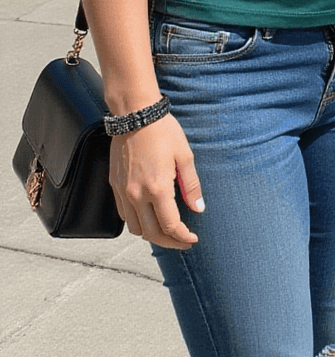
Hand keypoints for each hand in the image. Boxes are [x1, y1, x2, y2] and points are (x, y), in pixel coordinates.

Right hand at [109, 114, 203, 247]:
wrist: (135, 115)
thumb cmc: (163, 132)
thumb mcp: (185, 157)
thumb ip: (191, 186)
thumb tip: (198, 208)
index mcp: (158, 188)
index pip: (170, 226)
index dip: (183, 237)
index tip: (192, 239)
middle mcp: (137, 194)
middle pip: (151, 234)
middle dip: (169, 242)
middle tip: (182, 242)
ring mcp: (123, 191)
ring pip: (135, 228)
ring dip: (151, 234)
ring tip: (166, 230)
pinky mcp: (114, 185)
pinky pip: (124, 214)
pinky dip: (137, 222)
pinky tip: (149, 216)